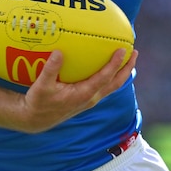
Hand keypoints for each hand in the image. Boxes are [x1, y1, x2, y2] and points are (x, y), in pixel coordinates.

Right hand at [18, 47, 136, 132]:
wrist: (36, 120)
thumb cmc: (38, 102)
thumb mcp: (41, 86)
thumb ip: (50, 69)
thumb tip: (58, 52)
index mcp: (84, 94)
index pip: (105, 77)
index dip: (115, 64)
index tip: (122, 50)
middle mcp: (91, 98)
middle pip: (116, 82)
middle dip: (127, 68)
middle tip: (134, 52)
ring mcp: (91, 100)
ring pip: (112, 85)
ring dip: (122, 72)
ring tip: (128, 58)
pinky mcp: (87, 99)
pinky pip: (105, 86)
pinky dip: (111, 76)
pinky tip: (108, 66)